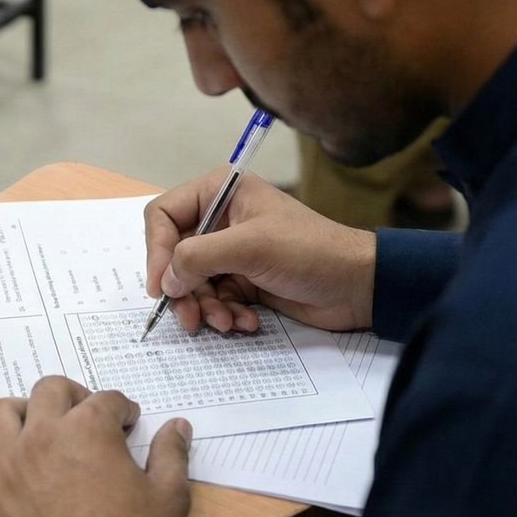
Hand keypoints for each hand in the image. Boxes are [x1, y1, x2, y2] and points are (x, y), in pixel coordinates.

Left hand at [0, 377, 191, 516]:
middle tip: (83, 414)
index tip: (126, 422)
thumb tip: (177, 427)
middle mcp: (42, 437)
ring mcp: (7, 466)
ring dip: (18, 410)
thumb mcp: (169, 499)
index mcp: (89, 431)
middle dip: (71, 396)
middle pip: (48, 391)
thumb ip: (171, 456)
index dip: (121, 409)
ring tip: (31, 422)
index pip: (105, 400)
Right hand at [145, 169, 375, 333]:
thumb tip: (165, 281)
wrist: (359, 286)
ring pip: (191, 282)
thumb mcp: (250, 247)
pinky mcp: (243, 280)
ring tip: (225, 323)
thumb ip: (197, 258)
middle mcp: (220, 219)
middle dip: (182, 289)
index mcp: (220, 193)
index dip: (156, 250)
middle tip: (189, 316)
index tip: (160, 285)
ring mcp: (231, 251)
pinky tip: (245, 322)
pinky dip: (224, 313)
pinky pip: (214, 298)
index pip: (163, 215)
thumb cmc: (309, 252)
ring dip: (204, 307)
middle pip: (174, 255)